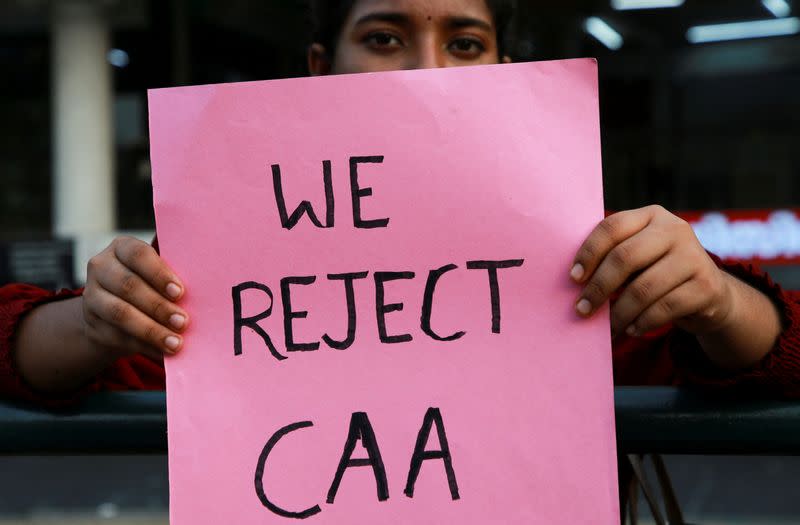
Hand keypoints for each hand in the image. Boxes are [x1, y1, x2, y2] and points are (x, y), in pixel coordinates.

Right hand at [82, 236, 187, 359]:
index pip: (138, 255)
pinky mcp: (91, 324)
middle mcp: (101, 267)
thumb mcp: (157, 272)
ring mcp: (91, 296)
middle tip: (183, 322)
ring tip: (175, 342)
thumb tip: (206, 281)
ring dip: (151, 330)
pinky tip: (162, 352)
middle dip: (159, 307)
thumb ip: (174, 272)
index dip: (159, 274)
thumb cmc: (148, 283)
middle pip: (129, 286)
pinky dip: (144, 346)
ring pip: (121, 314)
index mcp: (121, 248)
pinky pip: (118, 336)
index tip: (180, 292)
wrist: (113, 311)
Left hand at [570, 205, 733, 338]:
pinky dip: (642, 322)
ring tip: (608, 328)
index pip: (612, 227)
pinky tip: (631, 329)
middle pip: (625, 257)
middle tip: (582, 310)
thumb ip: (612, 258)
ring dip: (619, 313)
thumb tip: (573, 283)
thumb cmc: (658, 272)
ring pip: (644, 288)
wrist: (709, 293)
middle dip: (598, 287)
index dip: (589, 252)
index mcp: (651, 216)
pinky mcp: (707, 285)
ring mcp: (694, 256)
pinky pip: (664, 308)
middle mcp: (675, 229)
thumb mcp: (639, 256)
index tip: (573, 278)